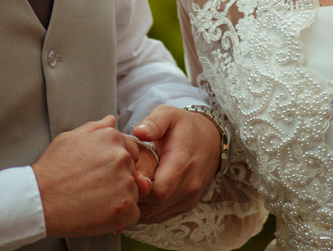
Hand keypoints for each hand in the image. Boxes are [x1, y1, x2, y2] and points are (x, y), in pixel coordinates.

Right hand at [32, 115, 143, 236]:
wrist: (39, 200)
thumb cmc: (52, 170)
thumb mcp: (70, 139)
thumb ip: (95, 128)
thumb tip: (111, 120)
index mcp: (112, 138)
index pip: (131, 151)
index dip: (117, 165)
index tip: (101, 174)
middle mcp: (122, 157)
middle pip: (133, 172)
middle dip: (119, 181)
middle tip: (94, 188)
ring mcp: (125, 182)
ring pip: (134, 193)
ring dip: (119, 199)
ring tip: (93, 201)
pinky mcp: (125, 207)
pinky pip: (133, 214)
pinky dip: (120, 218)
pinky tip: (99, 214)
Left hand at [131, 105, 221, 222]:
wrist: (211, 139)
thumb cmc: (185, 127)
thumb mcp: (169, 115)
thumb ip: (154, 122)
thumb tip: (139, 132)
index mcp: (183, 163)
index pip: (158, 191)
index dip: (138, 188)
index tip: (126, 175)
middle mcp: (189, 185)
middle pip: (154, 206)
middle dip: (134, 198)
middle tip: (121, 183)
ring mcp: (189, 198)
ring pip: (155, 215)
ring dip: (138, 206)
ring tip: (127, 189)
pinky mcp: (187, 205)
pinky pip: (161, 216)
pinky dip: (146, 210)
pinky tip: (137, 197)